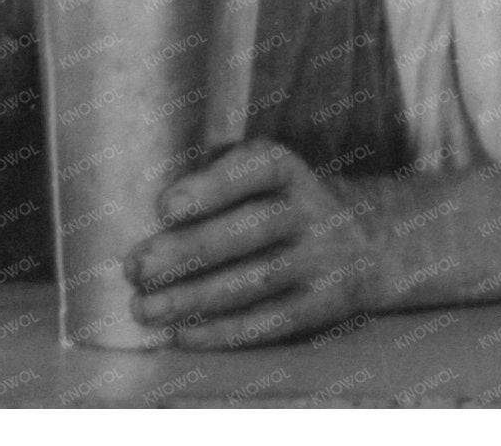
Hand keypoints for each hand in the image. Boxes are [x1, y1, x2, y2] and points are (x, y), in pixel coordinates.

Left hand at [128, 141, 382, 347]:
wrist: (366, 241)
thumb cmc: (278, 201)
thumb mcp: (260, 173)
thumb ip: (214, 175)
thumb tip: (146, 205)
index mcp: (285, 168)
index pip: (254, 168)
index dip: (210, 187)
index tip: (164, 207)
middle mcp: (307, 210)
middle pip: (247, 231)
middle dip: (186, 252)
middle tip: (135, 268)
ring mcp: (319, 260)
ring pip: (253, 282)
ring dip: (193, 299)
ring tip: (144, 308)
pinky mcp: (322, 304)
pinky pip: (270, 321)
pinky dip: (223, 331)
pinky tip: (183, 333)